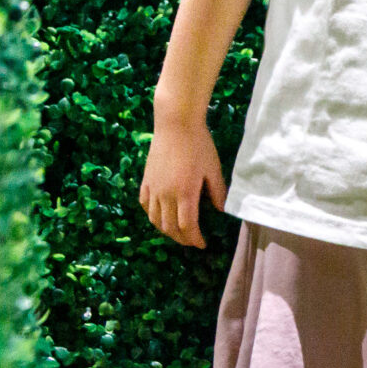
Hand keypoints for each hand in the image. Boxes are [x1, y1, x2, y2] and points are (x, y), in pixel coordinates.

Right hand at [140, 117, 226, 247]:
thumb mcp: (213, 169)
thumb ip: (217, 192)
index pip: (187, 227)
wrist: (176, 124)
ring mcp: (153, 188)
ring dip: (166, 231)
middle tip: (192, 241)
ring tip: (177, 233)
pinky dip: (152, 215)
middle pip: (169, 228)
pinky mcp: (145, 181)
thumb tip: (221, 211)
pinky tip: (160, 216)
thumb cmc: (199, 145)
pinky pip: (145, 205)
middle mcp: (166, 195)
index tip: (203, 244)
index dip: (194, 239)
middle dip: (181, 239)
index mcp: (185, 194)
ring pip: (154, 220)